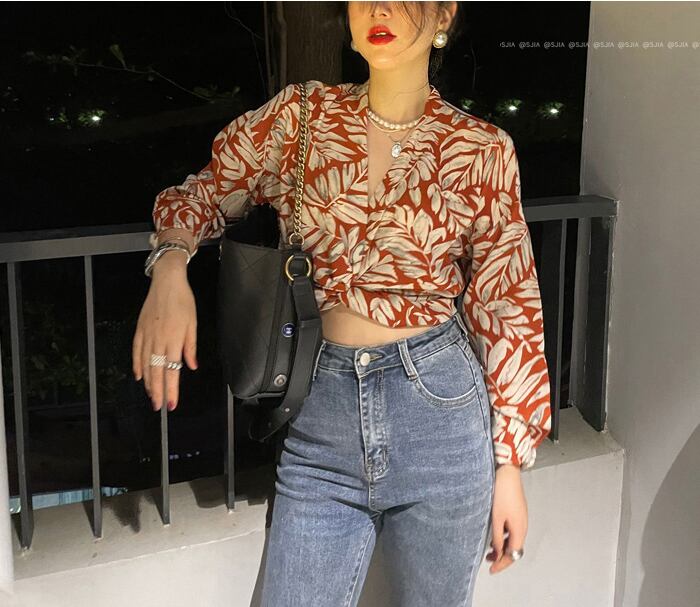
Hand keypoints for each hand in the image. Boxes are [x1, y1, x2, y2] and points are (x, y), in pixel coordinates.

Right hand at [132, 254, 197, 411]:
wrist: (166, 282)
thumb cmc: (183, 302)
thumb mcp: (192, 324)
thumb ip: (190, 347)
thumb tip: (190, 366)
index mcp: (173, 340)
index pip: (172, 371)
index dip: (171, 389)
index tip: (171, 403)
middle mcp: (158, 340)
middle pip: (156, 371)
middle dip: (157, 391)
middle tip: (158, 406)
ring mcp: (146, 335)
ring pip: (145, 364)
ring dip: (148, 382)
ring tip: (150, 396)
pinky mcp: (140, 330)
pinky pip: (136, 351)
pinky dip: (136, 365)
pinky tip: (138, 376)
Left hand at [486, 463, 527, 573]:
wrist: (508, 474)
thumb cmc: (502, 493)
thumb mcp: (496, 518)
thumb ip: (497, 537)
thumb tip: (498, 552)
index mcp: (519, 529)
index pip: (513, 554)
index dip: (502, 564)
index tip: (492, 570)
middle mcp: (523, 526)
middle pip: (515, 548)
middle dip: (502, 557)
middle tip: (488, 560)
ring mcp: (521, 519)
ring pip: (513, 539)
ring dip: (502, 546)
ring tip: (489, 549)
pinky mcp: (517, 512)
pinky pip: (512, 530)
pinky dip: (503, 537)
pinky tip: (494, 534)